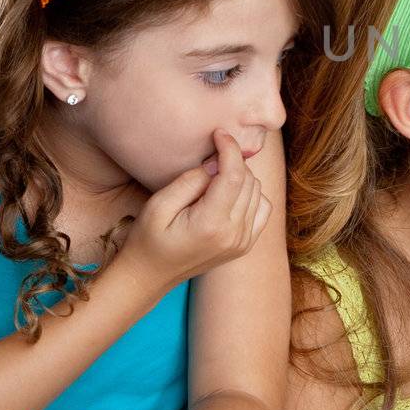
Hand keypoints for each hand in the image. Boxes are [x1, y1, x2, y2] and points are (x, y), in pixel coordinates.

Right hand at [117, 130, 271, 289]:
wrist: (149, 276)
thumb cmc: (148, 238)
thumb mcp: (160, 204)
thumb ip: (192, 180)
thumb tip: (218, 161)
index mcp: (212, 225)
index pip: (235, 175)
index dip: (230, 148)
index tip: (219, 133)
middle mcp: (235, 235)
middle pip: (249, 181)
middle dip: (232, 162)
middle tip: (207, 163)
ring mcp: (244, 242)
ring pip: (257, 191)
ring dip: (240, 178)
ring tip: (212, 183)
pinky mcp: (246, 244)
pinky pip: (262, 208)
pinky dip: (249, 195)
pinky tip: (227, 196)